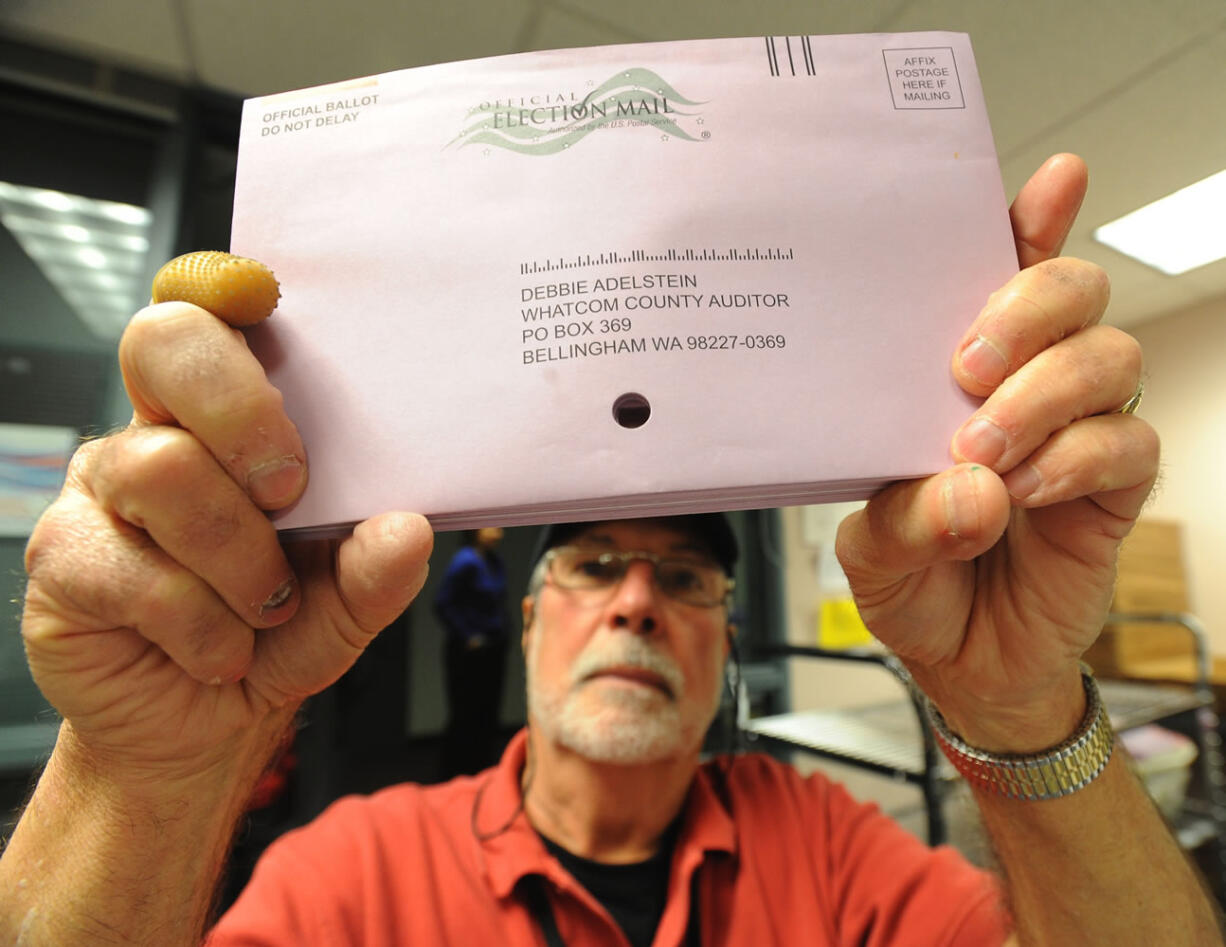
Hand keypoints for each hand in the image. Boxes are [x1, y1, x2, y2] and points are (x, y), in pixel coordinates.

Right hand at [21, 290, 432, 785]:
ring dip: (239, 557)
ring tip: (264, 608)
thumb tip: (408, 528)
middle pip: (164, 343)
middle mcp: (156, 432)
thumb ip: (376, 566)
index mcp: (226, 418)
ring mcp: (100, 491)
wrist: (207, 721)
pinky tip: (218, 649)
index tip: (264, 298)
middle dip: (244, 411)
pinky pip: (134, 572)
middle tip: (291, 490)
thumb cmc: (274, 634)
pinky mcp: (64, 560)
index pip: (206, 313)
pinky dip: (200, 625)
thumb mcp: (346, 602)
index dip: (221, 285)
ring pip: (163, 470)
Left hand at [836, 155, 1157, 750]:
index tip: (1051, 180)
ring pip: (1107, 355)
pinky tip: (1024, 490)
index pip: (997, 275)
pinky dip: (1076, 458)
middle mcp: (1026, 383)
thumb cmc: (913, 580)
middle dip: (1028, 306)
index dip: (1029, 222)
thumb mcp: (872, 550)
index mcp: (957, 372)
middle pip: (1072, 289)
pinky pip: (1127, 440)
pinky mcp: (1113, 485)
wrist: (962, 664)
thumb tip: (973, 487)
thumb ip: (905, 516)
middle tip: (965, 365)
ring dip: (1045, 392)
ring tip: (982, 449)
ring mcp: (1075, 428)